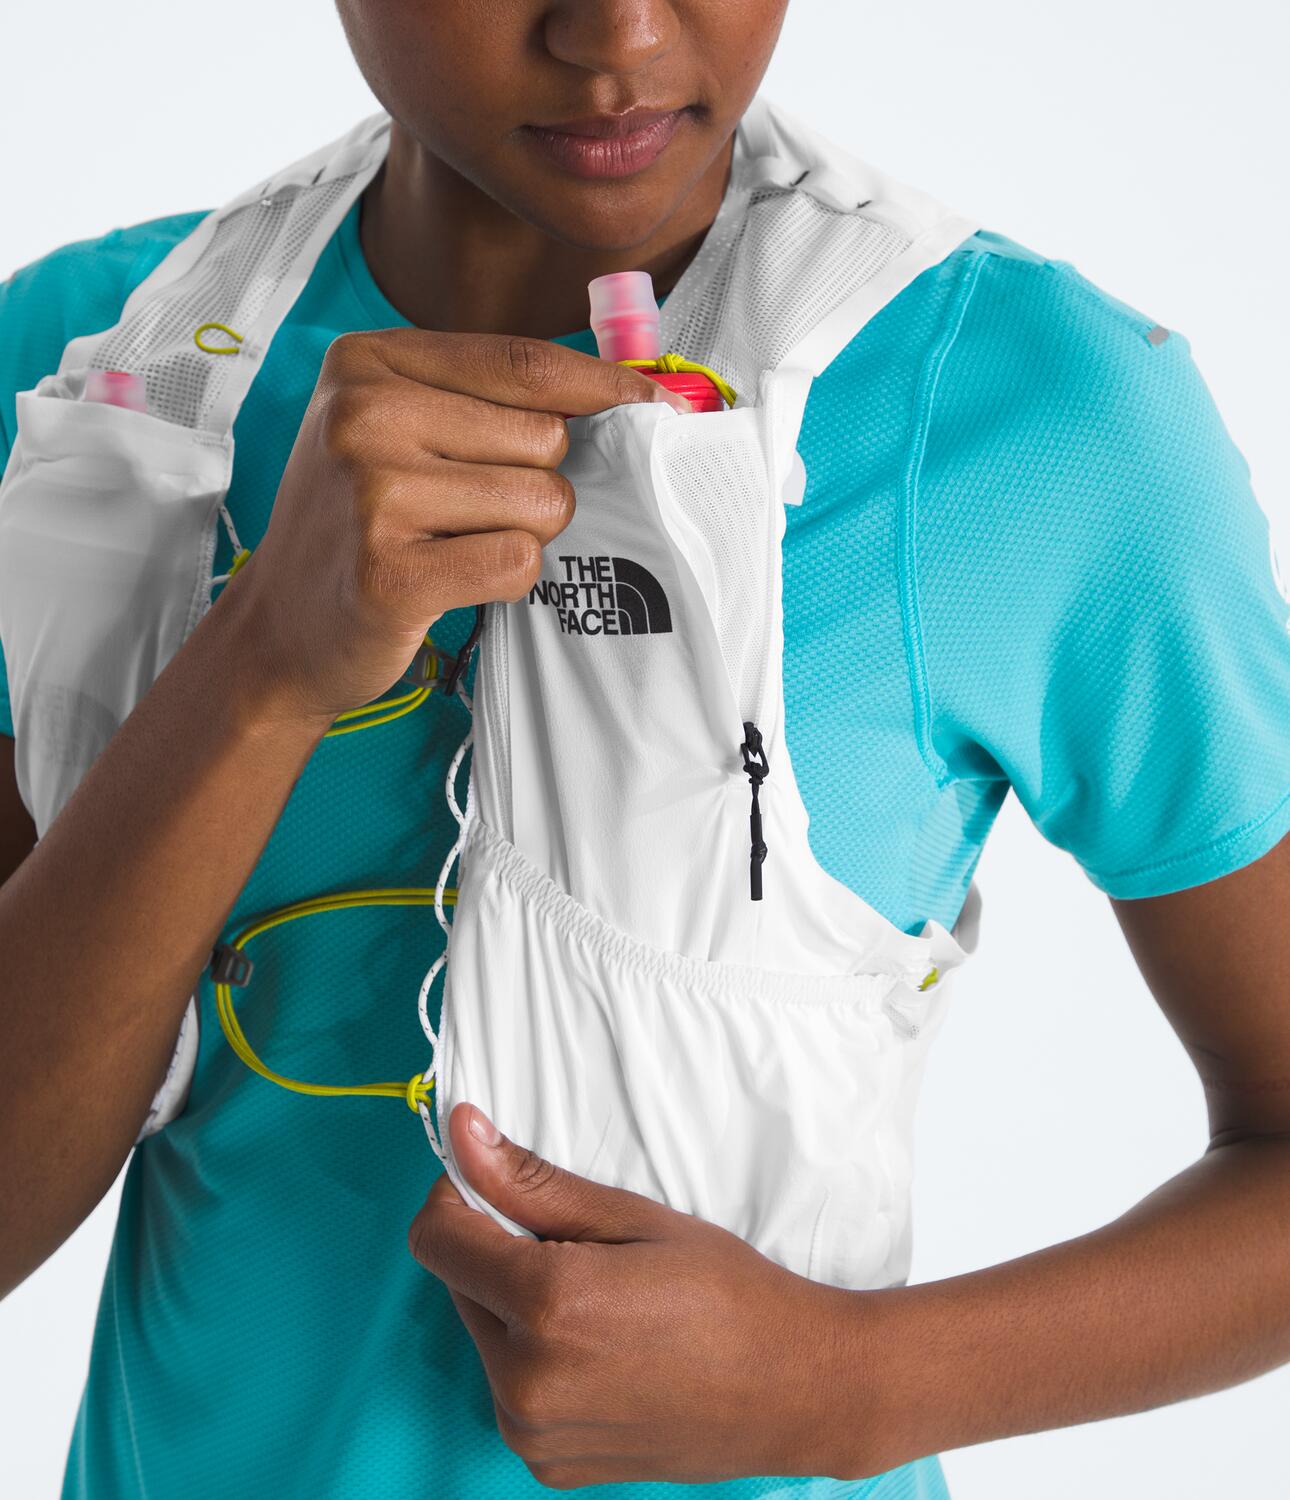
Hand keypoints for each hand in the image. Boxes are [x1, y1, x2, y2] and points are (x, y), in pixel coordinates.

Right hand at [219, 330, 679, 727]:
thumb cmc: (359, 524)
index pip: (525, 363)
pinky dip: (507, 581)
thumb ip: (486, 400)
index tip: (656, 404)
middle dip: (537, 483)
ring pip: (540, 503)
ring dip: (520, 535)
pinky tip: (451, 581)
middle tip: (473, 512)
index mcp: (369, 361)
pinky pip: (518, 562)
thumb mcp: (394, 429)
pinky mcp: (390, 571)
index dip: (603, 387)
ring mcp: (372, 492)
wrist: (279, 630)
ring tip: (453, 546)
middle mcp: (364, 413)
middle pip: (544, 438)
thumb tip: (623, 393)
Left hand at [408, 1101, 874, 1488]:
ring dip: (517, 1309)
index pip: (435, 1237)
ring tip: (604, 1303)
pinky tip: (606, 1351)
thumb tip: (463, 1135)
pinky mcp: (549, 1466)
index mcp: (546, 1306)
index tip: (496, 1183)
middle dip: (500, 1253)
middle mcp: (525, 1382)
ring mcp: (534, 1435)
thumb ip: (534, 1183)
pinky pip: (512, 1391)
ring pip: (485, 1337)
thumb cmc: (728, 1293)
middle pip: (460, 1284)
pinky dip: (538, 1361)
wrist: (796, 1390)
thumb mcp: (632, 1217)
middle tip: (584, 1250)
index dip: (458, 1197)